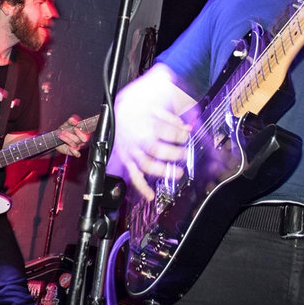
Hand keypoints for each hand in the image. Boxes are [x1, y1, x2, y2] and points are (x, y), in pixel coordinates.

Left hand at [54, 115, 88, 156]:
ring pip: (76, 144)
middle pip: (81, 140)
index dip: (81, 132)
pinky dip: (74, 151)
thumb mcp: (66, 124)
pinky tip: (69, 147)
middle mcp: (81, 140)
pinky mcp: (74, 152)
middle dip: (71, 135)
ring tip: (61, 135)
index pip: (87, 134)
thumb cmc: (63, 130)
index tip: (74, 128)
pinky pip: (77, 154)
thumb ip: (71, 120)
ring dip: (67, 139)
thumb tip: (75, 121)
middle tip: (64, 131)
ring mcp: (78, 146)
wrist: (56, 138)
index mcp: (81, 133)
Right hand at [111, 65, 193, 201]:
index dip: (180, 135)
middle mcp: (138, 140)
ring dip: (162, 171)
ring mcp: (132, 152)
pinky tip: (151, 195)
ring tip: (177, 173)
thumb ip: (172, 119)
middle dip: (174, 154)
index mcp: (145, 124)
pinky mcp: (128, 160)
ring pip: (146, 165)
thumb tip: (187, 128)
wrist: (116, 114)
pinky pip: (134, 176)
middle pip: (157, 150)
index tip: (187, 136)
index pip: (167, 132)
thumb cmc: (137, 110)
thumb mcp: (155, 109)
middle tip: (185, 154)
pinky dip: (142, 188)